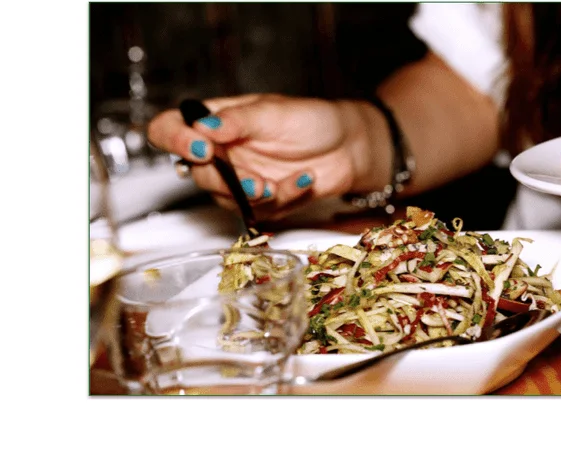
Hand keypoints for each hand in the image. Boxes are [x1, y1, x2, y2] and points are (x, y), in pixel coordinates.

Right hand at [147, 94, 387, 218]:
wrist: (349, 146)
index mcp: (215, 121)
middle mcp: (220, 152)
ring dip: (251, 194)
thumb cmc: (311, 120)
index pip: (169, 128)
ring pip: (224, 198)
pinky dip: (284, 197)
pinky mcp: (261, 202)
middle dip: (221, 179)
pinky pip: (260, 210)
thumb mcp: (273, 112)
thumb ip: (237, 121)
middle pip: (194, 173)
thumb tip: (201, 126)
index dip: (174, 140)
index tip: (199, 148)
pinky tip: (305, 179)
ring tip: (275, 184)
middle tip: (251, 178)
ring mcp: (238, 179)